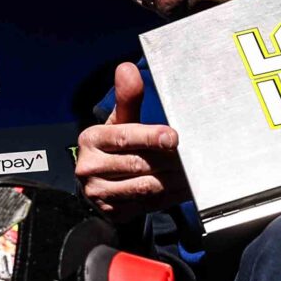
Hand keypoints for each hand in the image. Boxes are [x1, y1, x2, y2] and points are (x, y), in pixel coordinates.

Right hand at [73, 62, 185, 219]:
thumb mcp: (119, 123)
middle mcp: (88, 167)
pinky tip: (182, 188)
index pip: (124, 137)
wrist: (99, 184)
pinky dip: (168, 197)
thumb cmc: (114, 147)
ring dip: (172, 180)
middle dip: (168, 160)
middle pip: (138, 164)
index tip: (173, 138)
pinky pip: (146, 205)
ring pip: (145, 186)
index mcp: (91, 139)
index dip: (150, 137)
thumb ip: (127, 99)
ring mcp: (98, 193)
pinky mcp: (111, 212)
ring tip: (192, 172)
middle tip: (192, 157)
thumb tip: (127, 68)